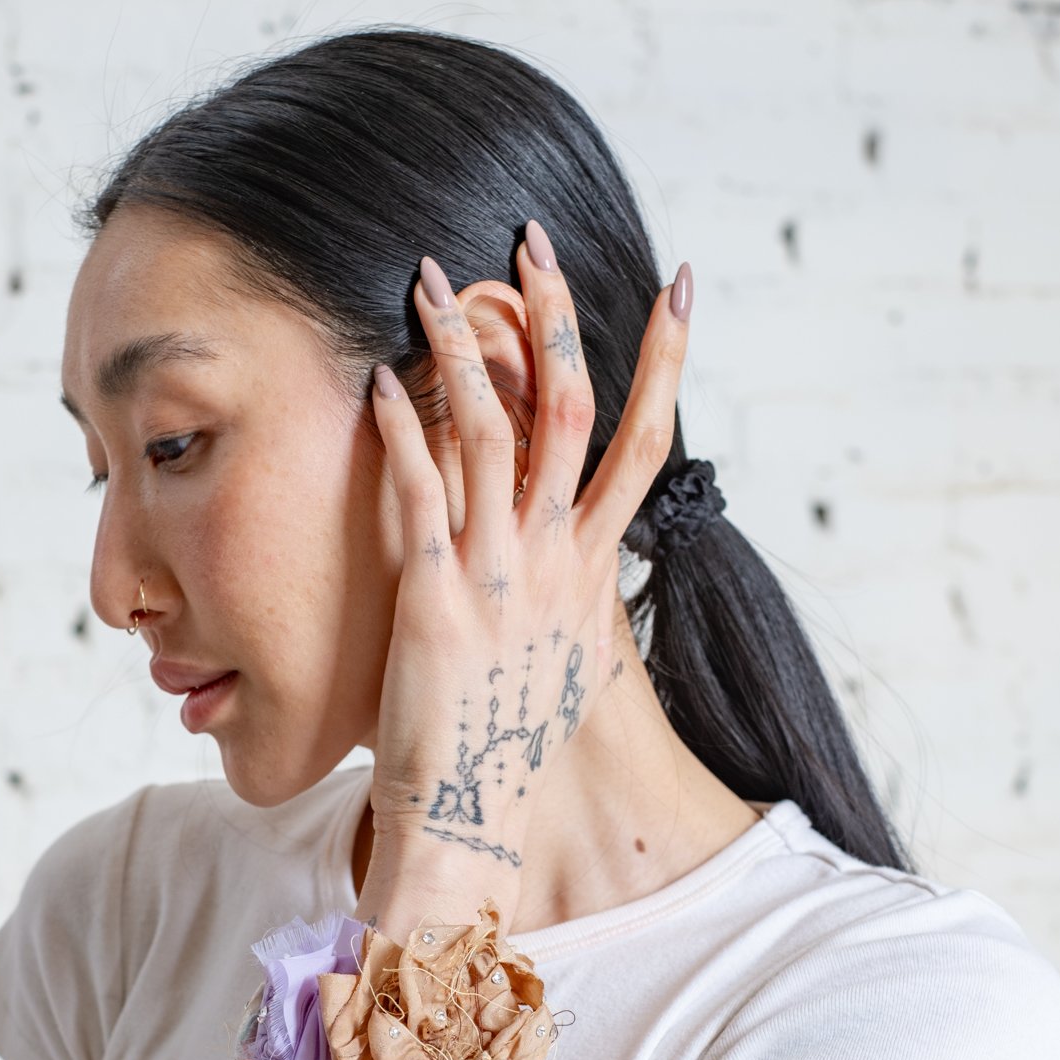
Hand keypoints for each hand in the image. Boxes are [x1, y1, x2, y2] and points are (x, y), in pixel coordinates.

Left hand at [363, 220, 691, 931]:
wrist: (472, 822)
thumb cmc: (503, 747)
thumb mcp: (549, 659)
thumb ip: (557, 596)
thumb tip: (563, 563)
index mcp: (588, 572)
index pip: (641, 444)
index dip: (663, 362)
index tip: (677, 289)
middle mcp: (554, 563)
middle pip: (570, 412)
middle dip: (555, 317)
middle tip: (533, 237)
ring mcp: (500, 578)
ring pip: (493, 435)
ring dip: (464, 348)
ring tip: (429, 278)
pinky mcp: (438, 602)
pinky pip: (421, 495)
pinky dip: (404, 430)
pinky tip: (382, 376)